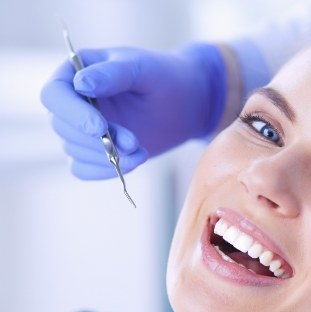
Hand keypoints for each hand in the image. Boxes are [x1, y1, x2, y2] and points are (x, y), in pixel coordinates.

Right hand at [41, 43, 225, 178]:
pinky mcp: (94, 151)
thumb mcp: (142, 69)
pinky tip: (132, 162)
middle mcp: (72, 101)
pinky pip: (83, 169)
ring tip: (140, 151)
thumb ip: (113, 74)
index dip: (73, 114)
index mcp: (75, 71)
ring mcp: (81, 129)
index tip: (100, 128)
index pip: (54, 95)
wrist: (184, 104)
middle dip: (98, 140)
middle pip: (64, 128)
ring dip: (106, 156)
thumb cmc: (163, 77)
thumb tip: (80, 84)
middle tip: (133, 142)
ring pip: (75, 150)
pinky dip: (104, 171)